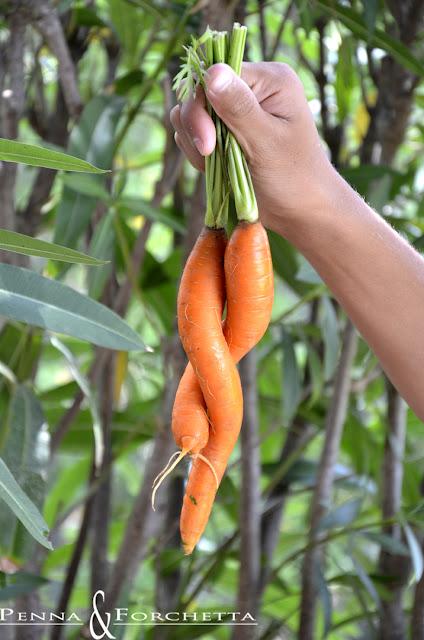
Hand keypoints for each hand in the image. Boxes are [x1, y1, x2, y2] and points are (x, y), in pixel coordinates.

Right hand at [170, 62, 337, 233]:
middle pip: (198, 91)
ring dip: (196, 142)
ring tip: (218, 165)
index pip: (215, 71)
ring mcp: (236, 111)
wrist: (300, 210)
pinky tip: (215, 168)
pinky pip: (193, 134)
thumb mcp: (266, 142)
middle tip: (209, 155)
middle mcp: (251, 88)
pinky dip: (197, 152)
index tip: (207, 142)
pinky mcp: (225, 133)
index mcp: (269, 79)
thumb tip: (212, 71)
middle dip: (197, 126)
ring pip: (190, 114)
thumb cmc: (293, 177)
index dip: (202, 104)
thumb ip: (239, 107)